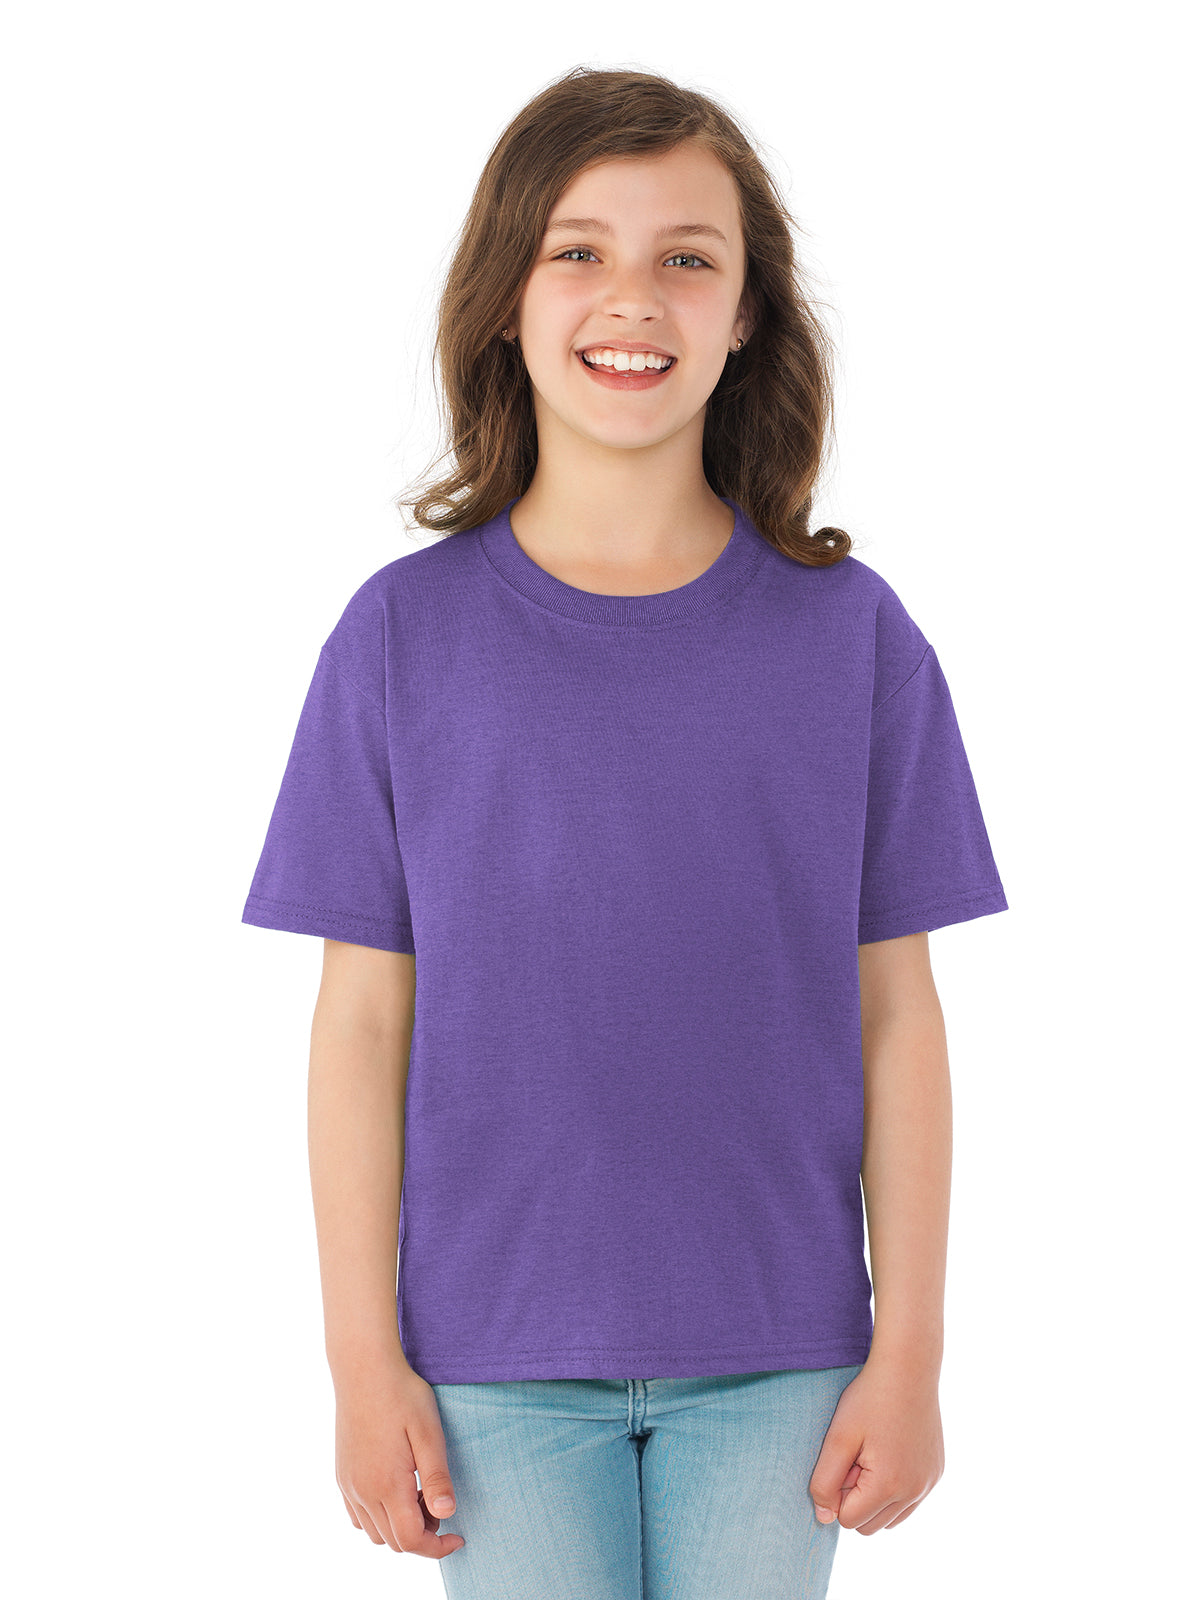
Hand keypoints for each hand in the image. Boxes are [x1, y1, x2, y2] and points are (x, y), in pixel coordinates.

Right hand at [333, 1351, 465, 1558]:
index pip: (411, 1540)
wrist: (364, 1368)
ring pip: (374, 1533)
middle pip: (393, 1542)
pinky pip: (358, 1516)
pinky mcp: (342, 1475)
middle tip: (440, 1504)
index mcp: (386, 1485)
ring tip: (420, 1494)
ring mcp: (348, 1484)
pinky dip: (379, 1517)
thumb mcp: (428, 1433)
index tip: (458, 1537)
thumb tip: (448, 1515)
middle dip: (422, 1536)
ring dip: (400, 1527)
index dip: (437, 1547)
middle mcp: (362, 1492)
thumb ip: (437, 1477)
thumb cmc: (402, 1396)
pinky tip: (397, 1490)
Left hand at [808, 1357, 944, 1533]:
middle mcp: (915, 1492)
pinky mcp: (936, 1473)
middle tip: (857, 1456)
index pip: (848, 1520)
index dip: (838, 1491)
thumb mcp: (838, 1438)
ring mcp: (929, 1484)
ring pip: (890, 1518)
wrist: (908, 1369)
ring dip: (875, 1497)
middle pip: (870, 1525)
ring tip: (873, 1455)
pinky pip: (909, 1502)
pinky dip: (894, 1489)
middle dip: (857, 1498)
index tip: (845, 1459)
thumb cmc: (868, 1400)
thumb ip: (824, 1482)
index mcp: (889, 1486)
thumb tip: (825, 1518)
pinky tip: (890, 1453)